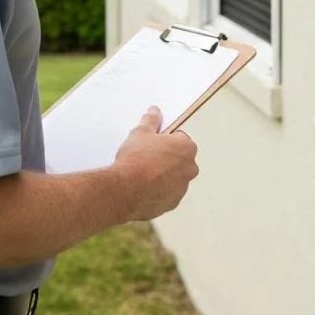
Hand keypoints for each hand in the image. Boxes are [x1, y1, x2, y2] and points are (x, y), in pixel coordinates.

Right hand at [114, 106, 199, 220]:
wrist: (124, 190)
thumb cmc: (135, 159)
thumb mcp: (141, 132)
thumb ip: (151, 120)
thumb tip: (155, 111)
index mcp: (187, 148)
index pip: (180, 139)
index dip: (165, 140)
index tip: (153, 144)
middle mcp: (190, 168)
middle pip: (180, 159)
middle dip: (167, 158)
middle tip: (147, 158)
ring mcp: (182, 188)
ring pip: (174, 178)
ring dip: (164, 176)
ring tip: (143, 175)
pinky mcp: (172, 204)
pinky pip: (167, 194)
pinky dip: (158, 191)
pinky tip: (143, 188)